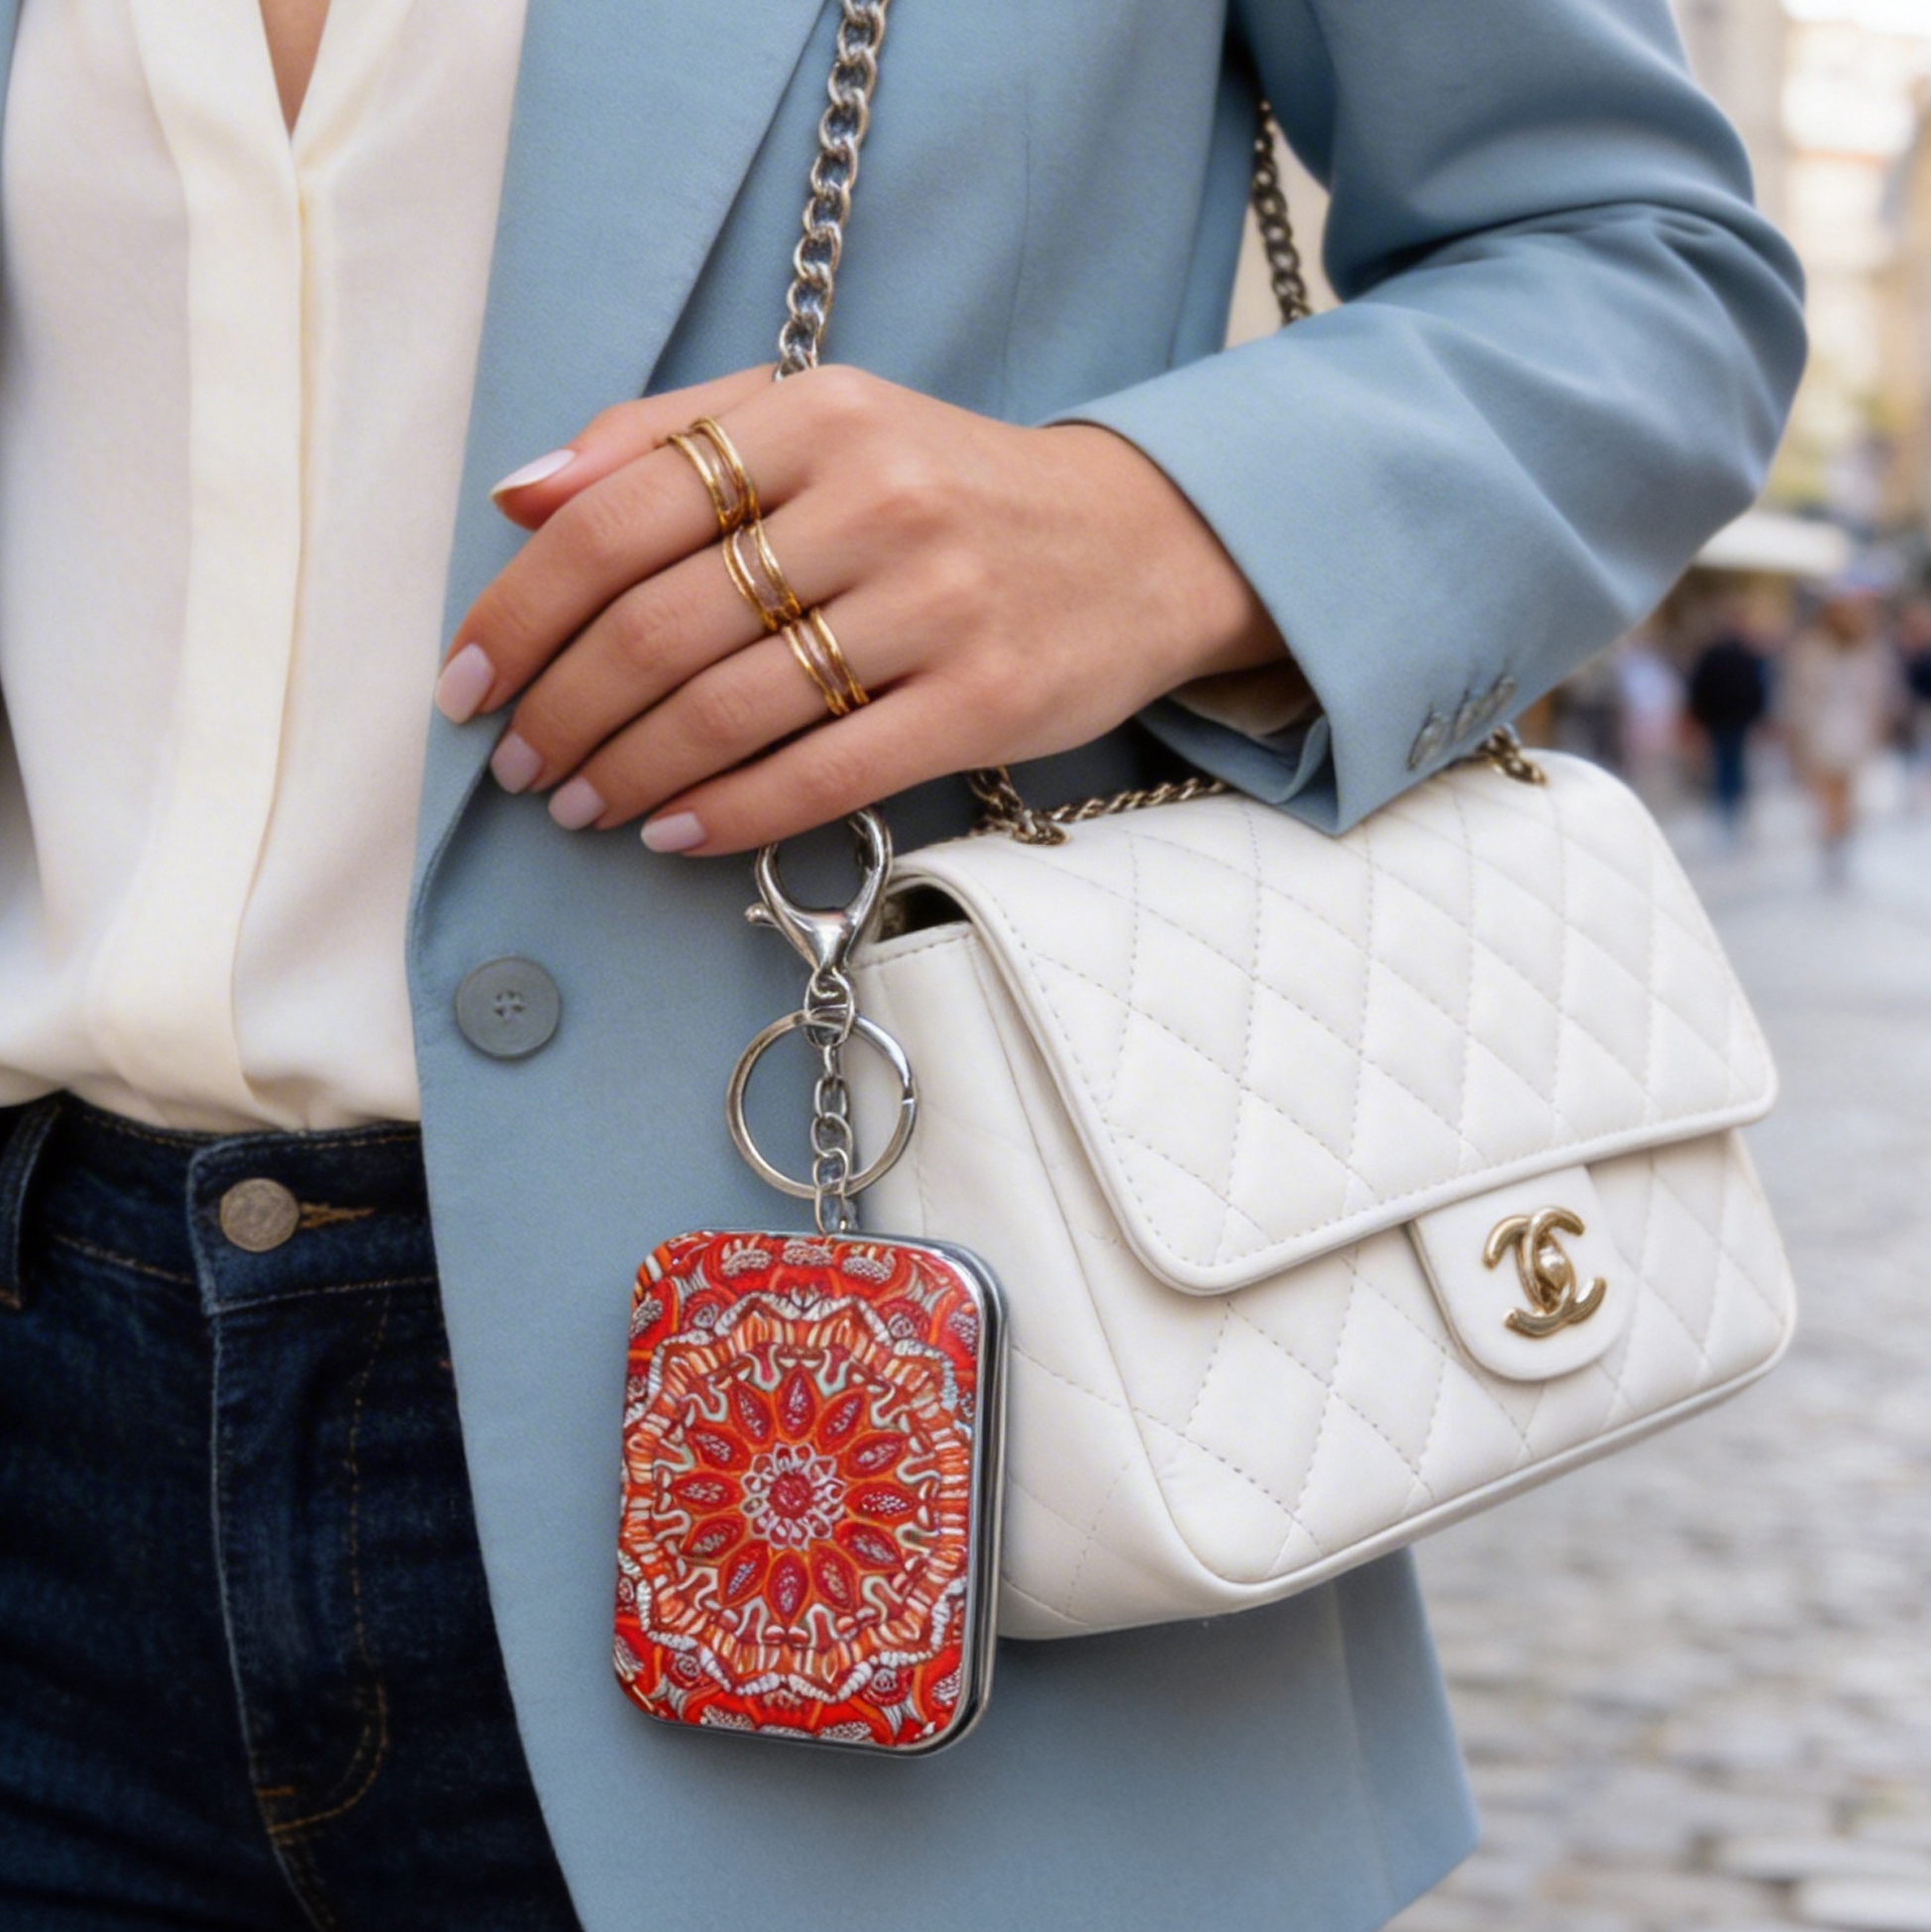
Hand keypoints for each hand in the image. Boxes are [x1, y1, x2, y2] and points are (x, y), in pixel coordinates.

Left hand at [435, 363, 1294, 854]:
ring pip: (729, 709)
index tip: (467, 681)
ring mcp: (936, 603)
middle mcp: (875, 498)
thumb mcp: (818, 419)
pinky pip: (825, 775)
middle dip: (561, 711)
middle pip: (659, 626)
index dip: (520, 613)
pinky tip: (673, 834)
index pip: (616, 517)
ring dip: (628, 773)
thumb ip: (668, 439)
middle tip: (518, 763)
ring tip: (578, 804)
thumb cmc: (947, 487)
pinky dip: (729, 814)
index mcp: (814, 414)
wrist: (1136, 543)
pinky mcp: (985, 700)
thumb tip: (518, 500)